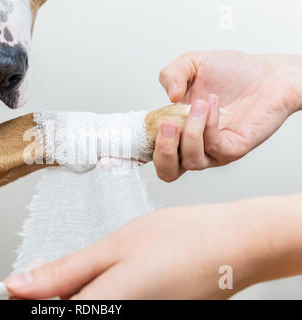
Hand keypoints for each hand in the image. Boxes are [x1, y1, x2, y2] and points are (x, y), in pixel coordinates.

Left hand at [2, 194, 301, 299]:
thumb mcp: (112, 249)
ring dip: (72, 294)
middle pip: (69, 313)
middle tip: (41, 274)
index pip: (47, 314)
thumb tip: (17, 287)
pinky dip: (94, 296)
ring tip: (74, 272)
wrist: (232, 246)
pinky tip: (101, 278)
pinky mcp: (147, 316)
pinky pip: (107, 309)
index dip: (26, 300)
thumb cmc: (179, 240)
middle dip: (49, 295)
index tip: (15, 286)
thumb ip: (62, 274)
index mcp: (105, 308)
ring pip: (87, 310)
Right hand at [154, 51, 301, 181]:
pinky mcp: (233, 149)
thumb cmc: (234, 73)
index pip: (153, 152)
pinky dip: (209, 125)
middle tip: (167, 125)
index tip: (147, 124)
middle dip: (162, 151)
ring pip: (191, 161)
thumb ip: (171, 74)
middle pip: (167, 172)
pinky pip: (213, 147)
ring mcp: (213, 151)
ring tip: (198, 104)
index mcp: (178, 130)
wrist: (269, 74)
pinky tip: (212, 104)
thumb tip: (169, 96)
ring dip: (190, 131)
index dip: (145, 145)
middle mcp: (193, 145)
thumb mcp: (193, 64)